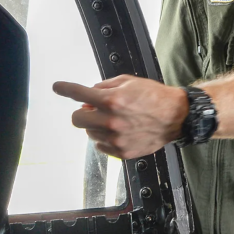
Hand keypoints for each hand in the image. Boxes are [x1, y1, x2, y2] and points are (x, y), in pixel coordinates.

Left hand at [52, 75, 187, 158]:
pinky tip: (119, 131)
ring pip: (89, 132)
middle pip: (77, 119)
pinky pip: (100, 145)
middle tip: (92, 110)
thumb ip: (104, 88)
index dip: (65, 89)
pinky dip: (104, 138)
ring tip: (114, 120)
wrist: (176, 116)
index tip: (57, 87)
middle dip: (82, 113)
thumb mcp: (128, 82)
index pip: (79, 93)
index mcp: (112, 100)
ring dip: (95, 125)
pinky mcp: (121, 151)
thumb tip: (88, 96)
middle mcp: (111, 120)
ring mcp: (115, 138)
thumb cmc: (154, 97)